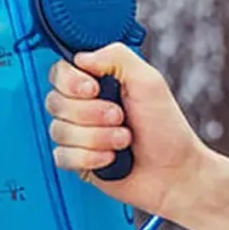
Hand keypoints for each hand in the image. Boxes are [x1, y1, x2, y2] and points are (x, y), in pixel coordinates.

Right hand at [45, 42, 208, 217]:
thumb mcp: (148, 81)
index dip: (71, 82)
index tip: (93, 89)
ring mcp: (78, 134)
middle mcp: (83, 106)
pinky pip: (62, 155)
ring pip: (59, 130)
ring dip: (96, 137)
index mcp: (97, 82)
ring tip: (122, 139)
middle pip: (55, 101)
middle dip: (91, 113)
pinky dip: (89, 158)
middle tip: (119, 116)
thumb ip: (116, 57)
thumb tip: (81, 57)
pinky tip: (110, 158)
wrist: (173, 172)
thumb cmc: (167, 129)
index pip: (60, 72)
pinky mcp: (77, 160)